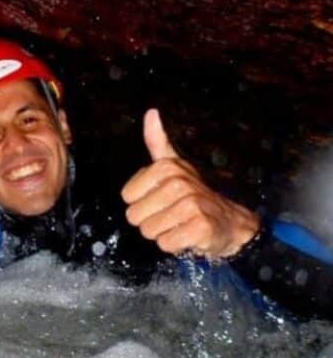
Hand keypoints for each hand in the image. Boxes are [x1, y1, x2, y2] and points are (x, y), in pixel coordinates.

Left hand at [121, 109, 258, 258]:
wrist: (231, 222)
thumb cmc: (194, 195)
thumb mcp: (174, 165)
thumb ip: (157, 141)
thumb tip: (151, 112)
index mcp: (167, 167)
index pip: (127, 196)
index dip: (141, 202)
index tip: (160, 199)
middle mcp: (179, 183)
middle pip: (135, 215)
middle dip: (150, 220)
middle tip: (170, 215)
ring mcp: (191, 205)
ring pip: (149, 230)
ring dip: (162, 233)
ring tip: (179, 224)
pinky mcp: (200, 227)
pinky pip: (166, 243)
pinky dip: (174, 245)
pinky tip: (188, 235)